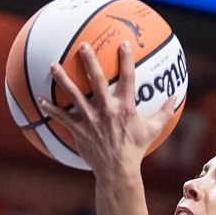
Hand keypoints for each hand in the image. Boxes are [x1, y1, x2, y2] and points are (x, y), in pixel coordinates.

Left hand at [39, 41, 174, 174]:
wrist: (117, 171)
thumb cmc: (135, 150)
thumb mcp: (152, 130)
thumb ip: (164, 112)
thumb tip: (175, 97)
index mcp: (125, 107)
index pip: (128, 78)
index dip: (126, 59)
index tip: (123, 43)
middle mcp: (107, 110)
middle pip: (97, 80)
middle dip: (89, 61)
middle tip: (83, 45)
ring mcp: (91, 120)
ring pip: (74, 95)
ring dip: (62, 80)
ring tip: (53, 66)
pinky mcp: (79, 130)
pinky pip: (62, 117)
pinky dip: (50, 109)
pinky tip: (40, 101)